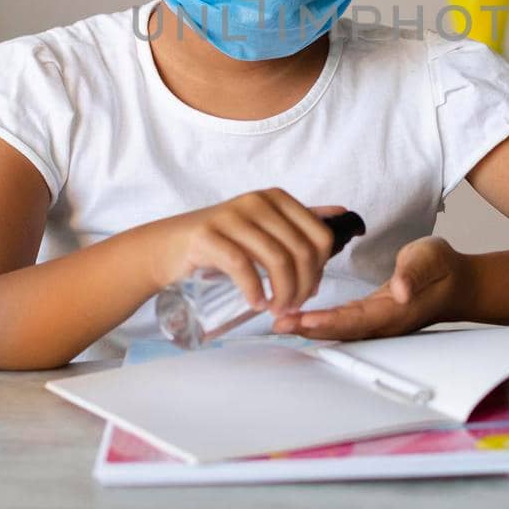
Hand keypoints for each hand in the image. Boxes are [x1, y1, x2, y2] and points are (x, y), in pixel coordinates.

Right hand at [149, 190, 341, 315]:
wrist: (167, 248)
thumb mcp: (262, 226)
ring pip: (277, 260)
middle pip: (301, 251)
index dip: (320, 269)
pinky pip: (243, 266)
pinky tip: (256, 304)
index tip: (309, 291)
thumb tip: (341, 213)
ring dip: (283, 293)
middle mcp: (257, 201)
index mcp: (276, 198)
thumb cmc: (219, 242)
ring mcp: (232, 216)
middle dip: (303, 287)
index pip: (320, 235)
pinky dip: (254, 291)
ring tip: (276, 309)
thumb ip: (298, 220)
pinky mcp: (208, 235)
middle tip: (291, 308)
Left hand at [273, 237, 466, 339]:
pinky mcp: (374, 316)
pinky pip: (344, 322)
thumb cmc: (441, 267)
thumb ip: (413, 273)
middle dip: (308, 328)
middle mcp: (383, 322)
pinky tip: (302, 318)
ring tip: (281, 321)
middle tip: (277, 323)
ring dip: (311, 327)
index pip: (354, 319)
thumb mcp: (429, 258)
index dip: (326, 322)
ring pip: (340, 328)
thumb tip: (401, 289)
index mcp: (394, 310)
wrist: (458, 283)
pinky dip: (322, 322)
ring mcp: (378, 322)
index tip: (299, 321)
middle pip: (340, 329)